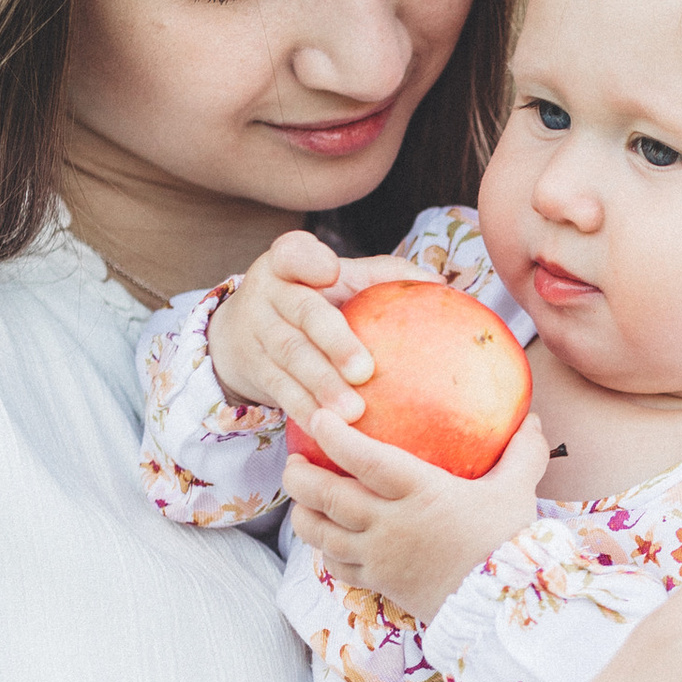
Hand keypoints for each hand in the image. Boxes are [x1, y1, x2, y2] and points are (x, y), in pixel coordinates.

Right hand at [204, 232, 416, 427]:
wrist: (242, 330)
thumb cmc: (312, 300)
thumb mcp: (337, 279)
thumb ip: (381, 276)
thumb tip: (439, 284)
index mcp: (290, 263)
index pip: (294, 253)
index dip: (309, 261)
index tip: (330, 270)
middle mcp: (269, 293)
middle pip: (303, 314)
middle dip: (333, 342)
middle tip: (364, 372)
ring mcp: (256, 332)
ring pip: (290, 358)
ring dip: (322, 386)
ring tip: (353, 411)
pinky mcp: (254, 368)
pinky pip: (281, 391)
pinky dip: (305, 411)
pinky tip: (329, 429)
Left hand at [285, 407, 551, 623]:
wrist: (502, 608)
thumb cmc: (508, 543)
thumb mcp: (518, 491)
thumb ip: (522, 453)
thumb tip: (533, 419)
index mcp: (420, 491)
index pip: (363, 458)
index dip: (334, 434)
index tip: (319, 416)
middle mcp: (390, 523)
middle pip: (327, 496)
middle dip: (300, 476)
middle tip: (293, 460)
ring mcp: (379, 557)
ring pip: (322, 533)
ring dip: (303, 513)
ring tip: (299, 498)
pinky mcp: (379, 583)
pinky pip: (337, 566)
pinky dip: (324, 549)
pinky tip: (325, 539)